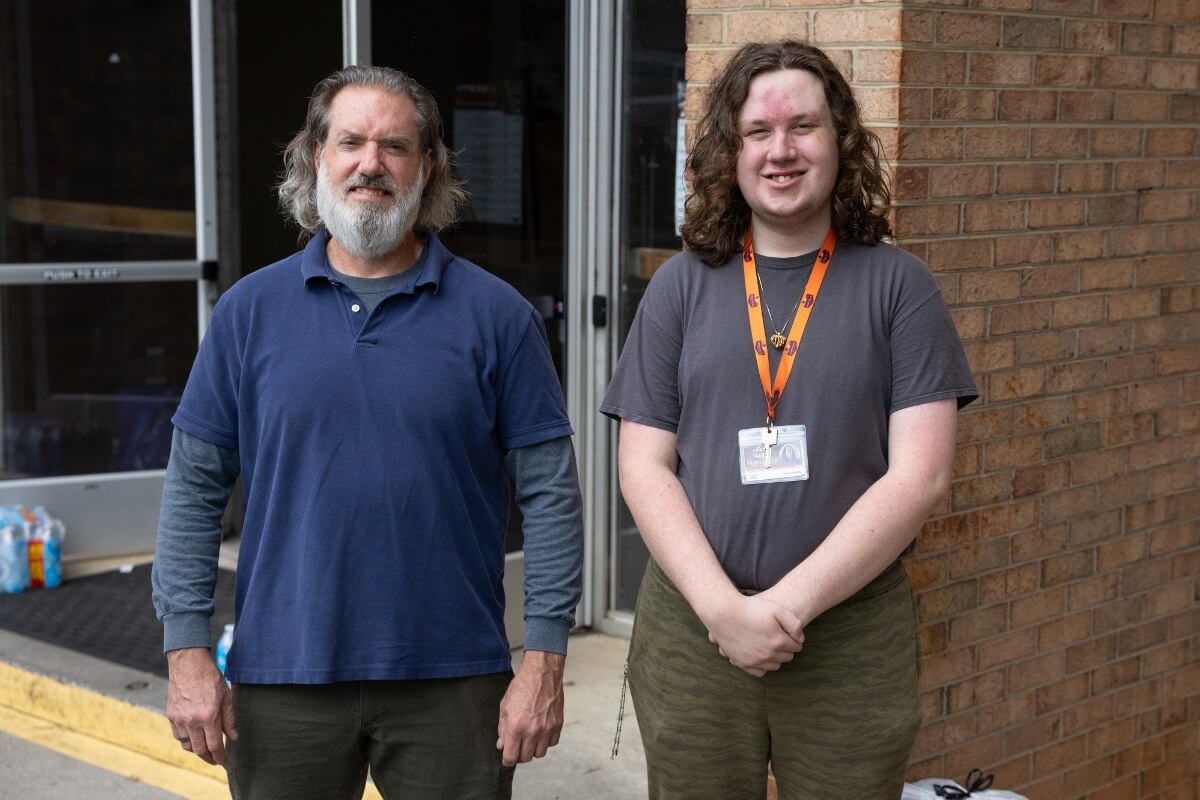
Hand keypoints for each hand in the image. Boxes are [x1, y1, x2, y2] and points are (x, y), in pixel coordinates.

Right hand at [165, 647, 237, 764]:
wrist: (188, 663)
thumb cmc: (210, 677)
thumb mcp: (226, 696)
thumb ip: (229, 719)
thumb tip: (233, 737)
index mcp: (209, 716)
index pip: (214, 745)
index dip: (220, 757)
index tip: (224, 762)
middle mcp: (192, 721)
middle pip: (199, 750)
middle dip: (208, 758)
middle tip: (215, 760)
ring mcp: (179, 719)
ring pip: (187, 745)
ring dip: (196, 750)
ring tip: (205, 750)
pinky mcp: (171, 715)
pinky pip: (178, 735)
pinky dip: (186, 740)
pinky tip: (193, 737)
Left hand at [496, 650, 564, 766]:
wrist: (542, 673)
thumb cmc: (522, 686)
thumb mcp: (505, 706)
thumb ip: (502, 728)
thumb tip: (502, 744)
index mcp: (516, 727)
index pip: (511, 757)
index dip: (507, 760)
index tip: (507, 758)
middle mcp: (532, 731)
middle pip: (526, 758)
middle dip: (519, 754)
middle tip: (517, 745)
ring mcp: (547, 729)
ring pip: (540, 753)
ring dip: (533, 749)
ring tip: (530, 737)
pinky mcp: (558, 724)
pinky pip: (552, 743)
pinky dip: (546, 741)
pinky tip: (541, 731)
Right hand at [704, 594, 804, 676]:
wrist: (724, 613)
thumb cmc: (751, 608)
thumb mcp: (777, 609)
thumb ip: (795, 624)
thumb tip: (800, 639)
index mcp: (778, 642)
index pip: (796, 647)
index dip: (794, 638)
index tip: (787, 632)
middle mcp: (768, 655)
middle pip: (787, 657)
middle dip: (786, 648)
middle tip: (778, 636)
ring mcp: (754, 661)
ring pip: (775, 666)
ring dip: (775, 657)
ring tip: (769, 644)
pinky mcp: (743, 664)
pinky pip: (760, 672)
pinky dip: (763, 665)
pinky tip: (760, 654)